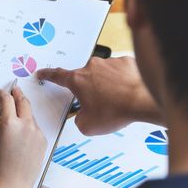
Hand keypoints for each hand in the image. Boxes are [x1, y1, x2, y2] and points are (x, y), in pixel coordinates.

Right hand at [0, 86, 46, 187]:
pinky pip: (35, 128)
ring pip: (30, 115)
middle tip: (14, 90)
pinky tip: (22, 133)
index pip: (7, 100)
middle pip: (23, 101)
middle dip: (17, 94)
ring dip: (24, 110)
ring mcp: (36, 132)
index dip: (2, 94)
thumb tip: (1, 111)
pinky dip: (29, 125)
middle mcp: (25, 125)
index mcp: (9, 123)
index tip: (0, 92)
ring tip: (17, 112)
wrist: (12, 184)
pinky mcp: (42, 140)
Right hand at [37, 57, 162, 135]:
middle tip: (98, 104)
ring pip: (103, 74)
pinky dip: (122, 81)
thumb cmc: (116, 111)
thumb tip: (83, 116)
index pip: (57, 75)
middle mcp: (92, 67)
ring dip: (106, 85)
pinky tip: (127, 93)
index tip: (43, 72)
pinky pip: (120, 71)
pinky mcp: (127, 62)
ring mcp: (110, 63)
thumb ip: (79, 119)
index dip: (48, 75)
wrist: (144, 101)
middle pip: (84, 77)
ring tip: (116, 101)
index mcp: (78, 80)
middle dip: (89, 90)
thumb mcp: (88, 125)